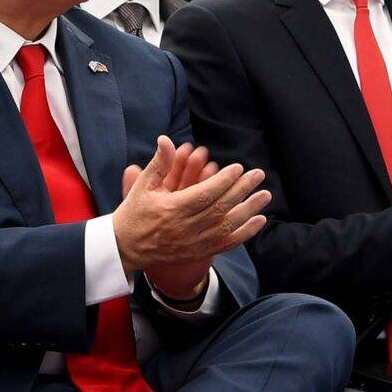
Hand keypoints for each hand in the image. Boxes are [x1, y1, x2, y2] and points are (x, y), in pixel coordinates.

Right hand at [111, 137, 268, 282]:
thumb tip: (166, 139)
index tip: (238, 168)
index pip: (204, 194)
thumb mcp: (143, 185)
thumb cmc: (135, 212)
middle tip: (258, 174)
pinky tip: (259, 221)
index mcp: (171, 209)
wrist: (125, 248)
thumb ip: (159, 163)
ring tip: (265, 195)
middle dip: (241, 190)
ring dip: (248, 210)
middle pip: (220, 208)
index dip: (223, 181)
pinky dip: (245, 233)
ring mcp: (193, 243)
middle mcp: (184, 228)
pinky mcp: (198, 252)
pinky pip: (226, 244)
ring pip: (227, 226)